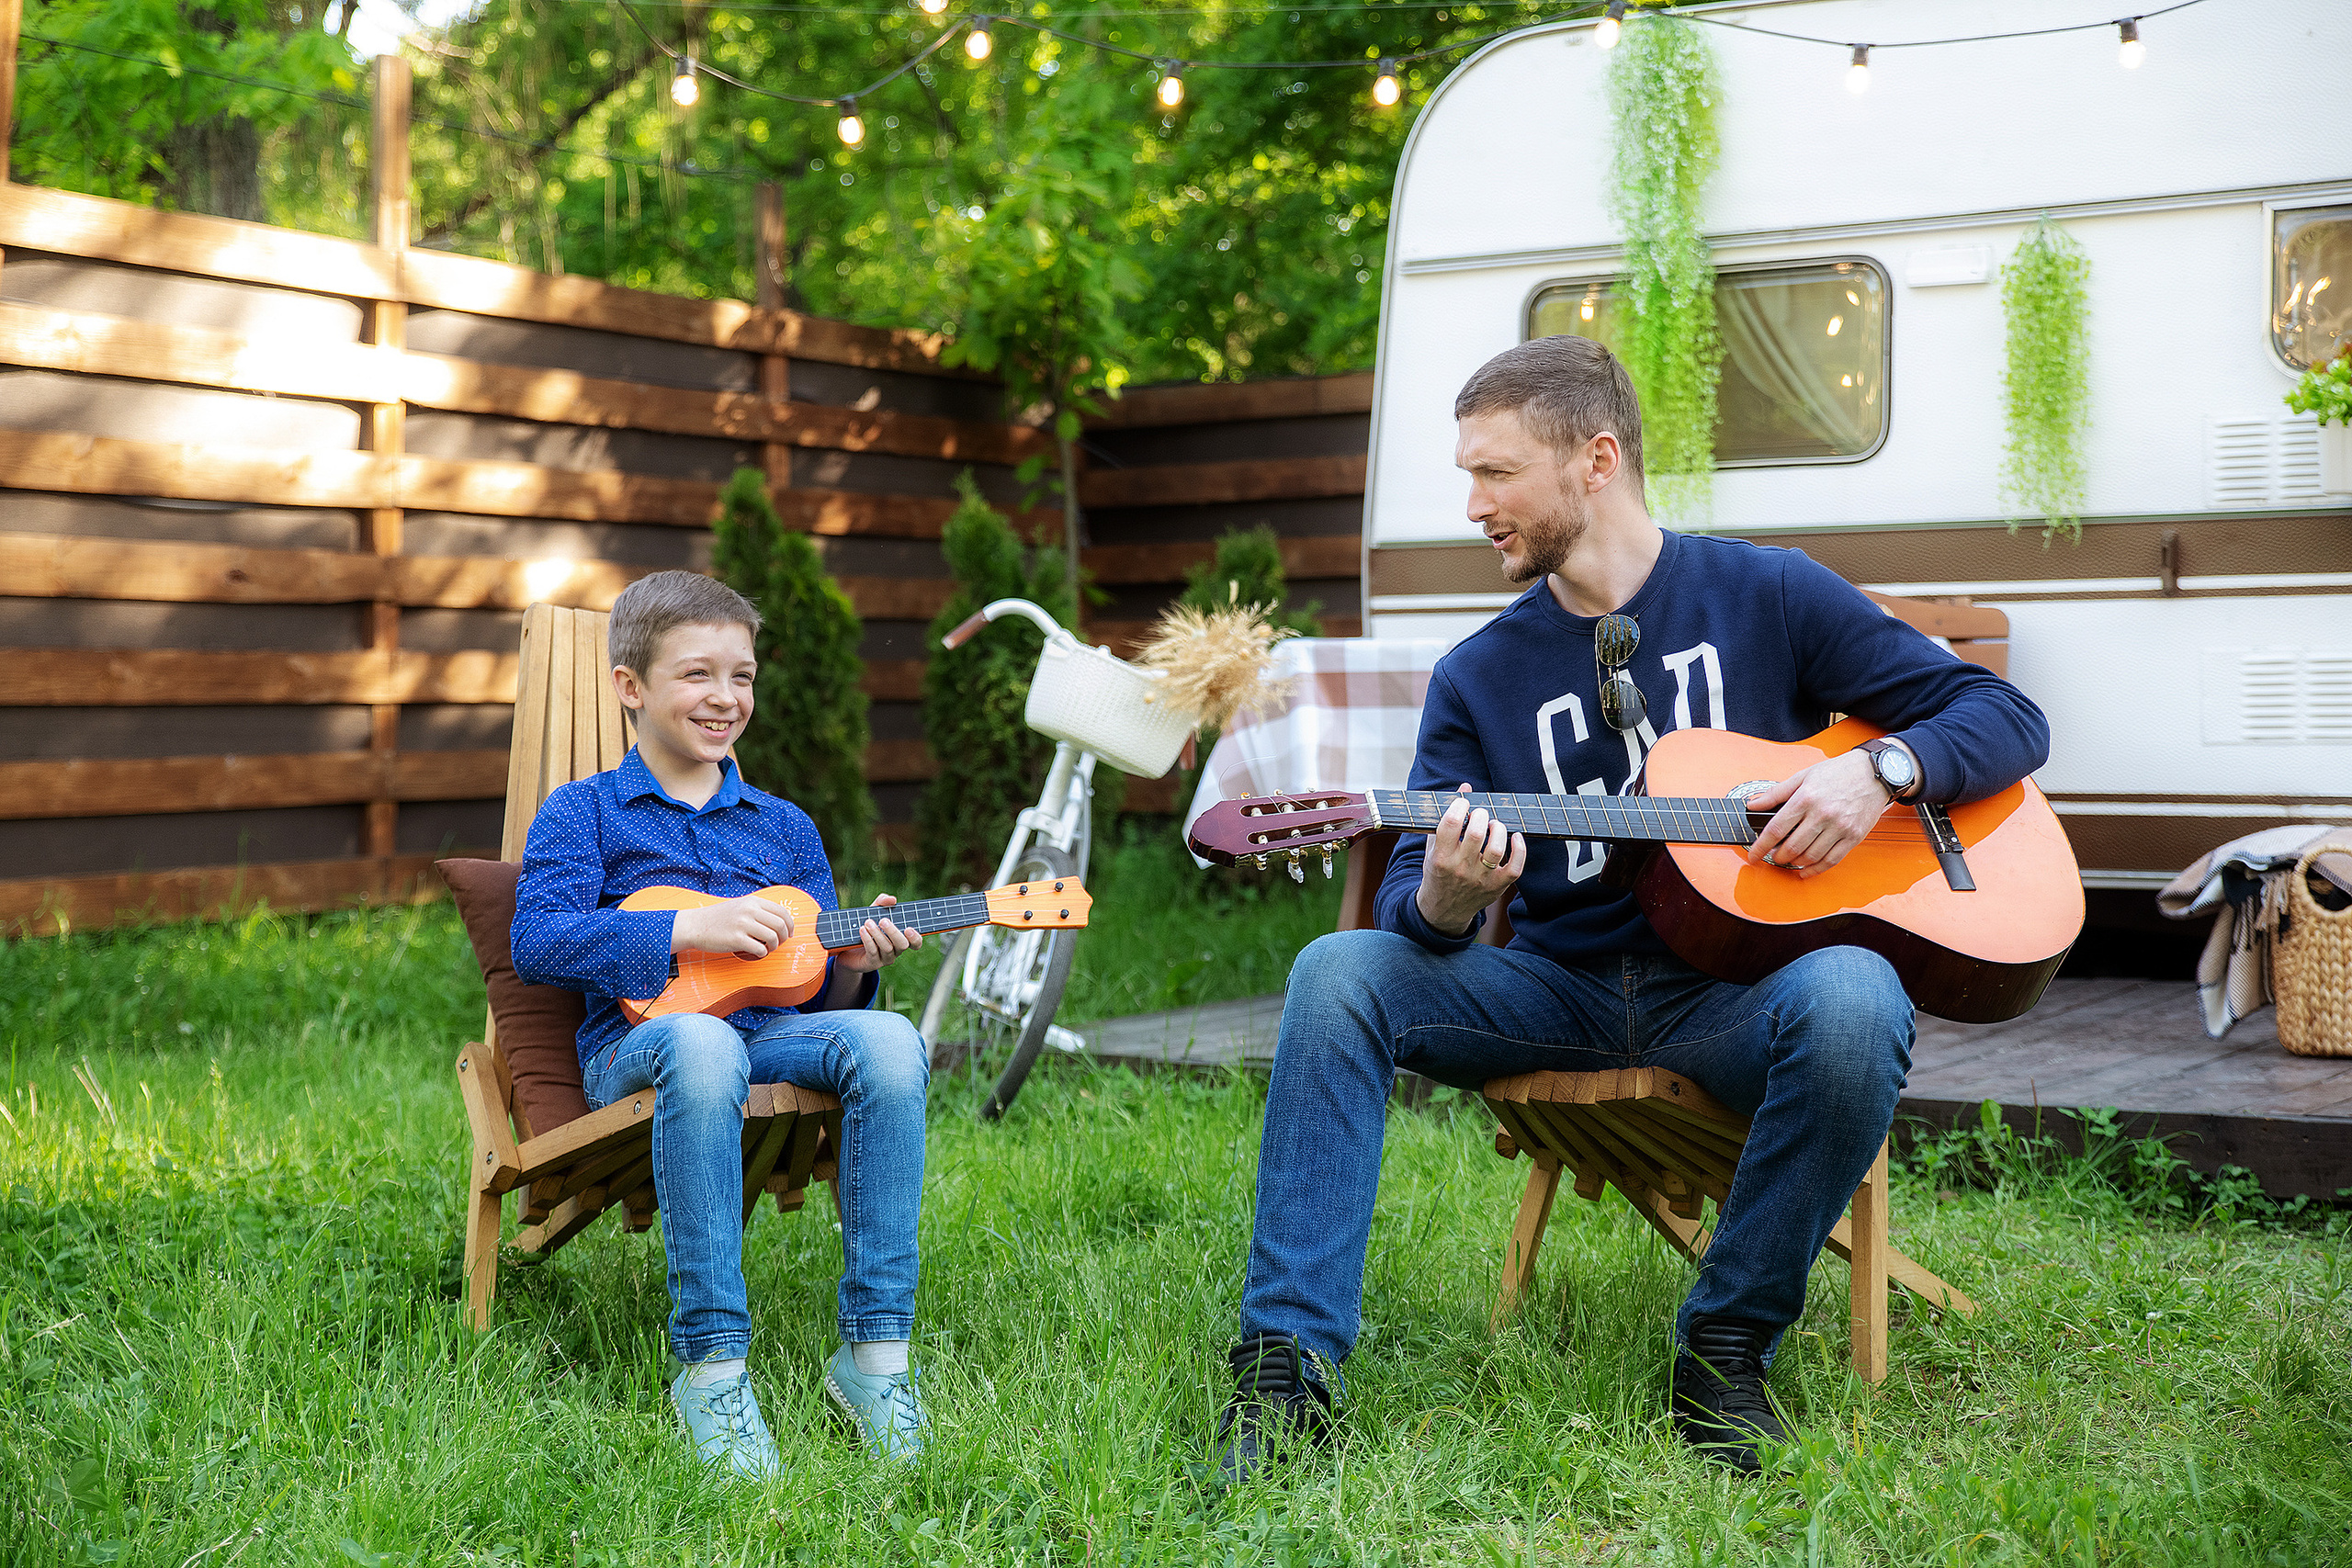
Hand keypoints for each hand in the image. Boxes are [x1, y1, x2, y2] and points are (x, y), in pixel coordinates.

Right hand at [672, 895, 794, 958]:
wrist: (695, 925)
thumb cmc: (717, 918)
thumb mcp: (740, 906)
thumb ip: (758, 910)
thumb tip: (779, 921)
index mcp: (752, 901)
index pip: (782, 911)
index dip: (790, 924)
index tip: (789, 932)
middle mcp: (749, 910)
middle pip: (781, 925)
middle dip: (784, 937)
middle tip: (779, 943)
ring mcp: (743, 925)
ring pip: (773, 937)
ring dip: (774, 946)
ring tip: (767, 948)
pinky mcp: (736, 939)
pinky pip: (760, 949)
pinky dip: (762, 953)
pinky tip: (756, 952)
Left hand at [834, 893, 921, 973]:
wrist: (848, 947)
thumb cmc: (867, 927)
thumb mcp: (873, 911)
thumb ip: (882, 902)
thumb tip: (892, 899)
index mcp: (901, 939)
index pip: (916, 943)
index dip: (915, 938)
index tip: (908, 928)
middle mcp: (896, 950)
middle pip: (902, 945)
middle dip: (893, 932)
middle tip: (883, 920)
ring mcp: (885, 958)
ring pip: (887, 948)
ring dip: (877, 934)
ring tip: (868, 922)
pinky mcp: (873, 963)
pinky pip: (873, 952)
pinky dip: (868, 940)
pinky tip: (862, 930)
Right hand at [1415, 783, 1524, 936]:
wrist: (1444, 909)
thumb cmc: (1439, 872)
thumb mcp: (1434, 848)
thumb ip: (1447, 819)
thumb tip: (1465, 787)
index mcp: (1440, 858)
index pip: (1450, 824)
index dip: (1459, 806)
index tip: (1463, 803)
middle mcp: (1460, 869)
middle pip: (1475, 834)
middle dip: (1480, 816)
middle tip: (1480, 815)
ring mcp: (1480, 880)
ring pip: (1496, 849)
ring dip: (1498, 829)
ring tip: (1494, 825)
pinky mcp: (1496, 887)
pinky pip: (1514, 868)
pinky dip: (1519, 850)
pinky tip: (1515, 837)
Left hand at [1743, 751, 1894, 878]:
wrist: (1875, 772)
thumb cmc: (1838, 772)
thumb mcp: (1803, 776)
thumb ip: (1776, 793)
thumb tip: (1752, 804)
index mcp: (1806, 798)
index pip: (1776, 829)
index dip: (1760, 846)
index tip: (1753, 855)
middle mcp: (1822, 814)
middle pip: (1792, 846)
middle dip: (1777, 857)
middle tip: (1772, 856)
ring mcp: (1840, 827)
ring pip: (1810, 856)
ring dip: (1794, 863)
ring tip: (1788, 859)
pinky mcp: (1854, 836)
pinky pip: (1831, 860)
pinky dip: (1815, 870)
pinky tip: (1805, 870)